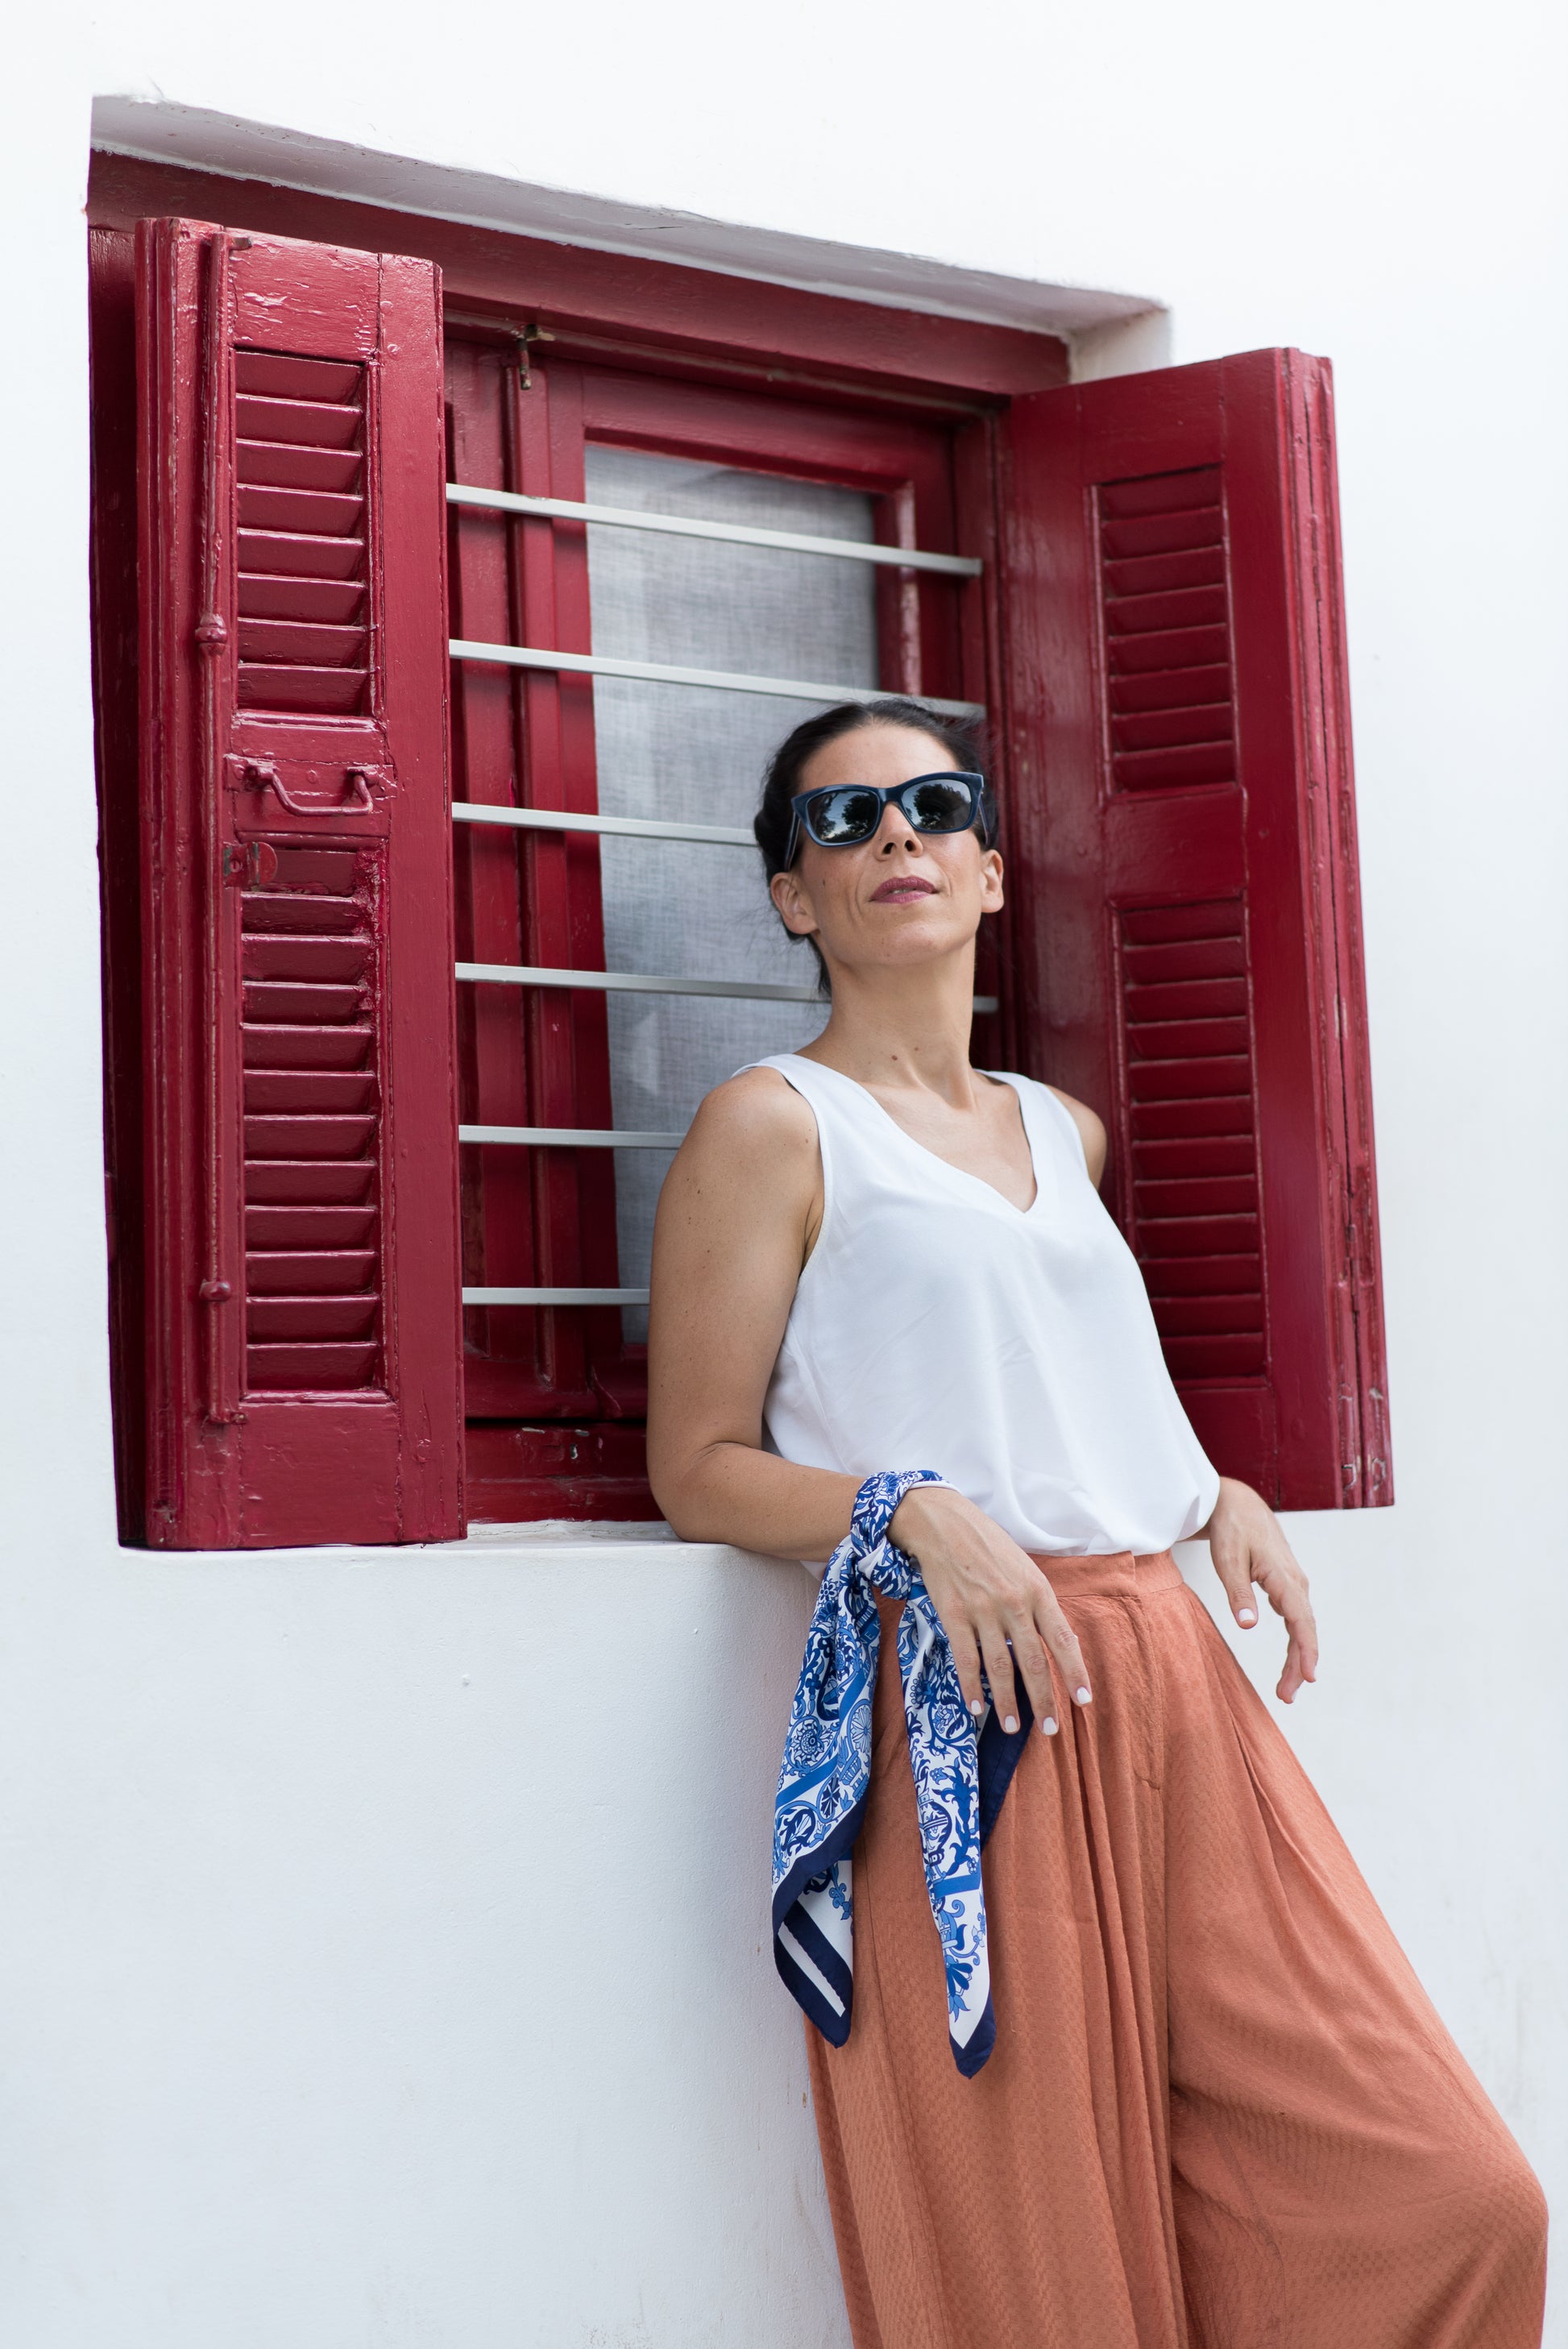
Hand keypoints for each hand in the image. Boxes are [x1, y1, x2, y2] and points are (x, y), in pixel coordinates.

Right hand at [888, 1485, 1091, 1736]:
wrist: (944, 1524)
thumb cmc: (988, 1546)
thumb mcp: (1024, 1568)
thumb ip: (1039, 1604)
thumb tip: (1058, 1641)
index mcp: (1037, 1590)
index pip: (1062, 1639)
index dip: (1075, 1672)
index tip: (1083, 1700)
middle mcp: (1014, 1603)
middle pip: (1034, 1662)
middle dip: (1044, 1700)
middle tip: (1049, 1729)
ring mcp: (983, 1610)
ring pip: (1000, 1667)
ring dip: (1007, 1702)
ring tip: (1012, 1726)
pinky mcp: (954, 1615)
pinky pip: (966, 1660)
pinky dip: (972, 1687)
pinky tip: (976, 1706)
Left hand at [1201, 1477, 1317, 1702]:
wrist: (1237, 1502)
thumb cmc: (1232, 1528)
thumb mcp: (1227, 1559)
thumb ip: (1238, 1592)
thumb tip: (1247, 1625)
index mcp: (1283, 1577)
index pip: (1300, 1621)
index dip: (1305, 1651)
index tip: (1308, 1678)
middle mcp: (1295, 1581)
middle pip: (1304, 1629)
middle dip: (1300, 1664)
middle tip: (1287, 1696)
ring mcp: (1293, 1582)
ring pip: (1301, 1625)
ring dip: (1297, 1656)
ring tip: (1286, 1687)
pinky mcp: (1286, 1583)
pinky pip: (1296, 1617)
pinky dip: (1295, 1639)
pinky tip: (1290, 1658)